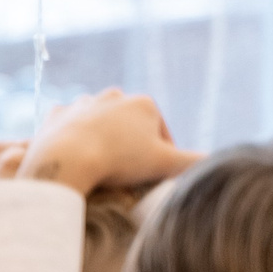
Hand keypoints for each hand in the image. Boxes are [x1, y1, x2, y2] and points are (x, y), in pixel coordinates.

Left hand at [23, 90, 201, 195]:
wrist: (65, 159)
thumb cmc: (119, 160)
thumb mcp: (166, 164)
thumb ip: (194, 162)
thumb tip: (216, 162)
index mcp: (144, 103)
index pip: (161, 134)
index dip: (161, 156)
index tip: (153, 175)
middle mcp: (113, 96)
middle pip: (130, 128)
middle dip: (131, 147)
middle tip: (127, 173)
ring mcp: (82, 103)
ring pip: (100, 127)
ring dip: (103, 143)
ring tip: (101, 167)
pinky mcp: (55, 115)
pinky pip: (69, 130)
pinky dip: (74, 143)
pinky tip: (76, 159)